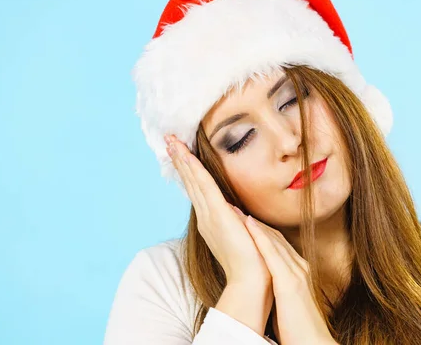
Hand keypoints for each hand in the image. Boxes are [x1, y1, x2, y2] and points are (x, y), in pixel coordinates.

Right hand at [165, 135, 271, 285]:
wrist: (251, 280)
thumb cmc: (251, 260)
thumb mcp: (241, 234)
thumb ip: (235, 221)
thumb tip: (235, 210)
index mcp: (211, 220)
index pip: (197, 189)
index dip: (188, 171)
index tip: (180, 153)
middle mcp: (206, 216)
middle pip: (190, 182)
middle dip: (179, 160)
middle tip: (168, 140)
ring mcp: (210, 215)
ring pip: (194, 180)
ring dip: (182, 159)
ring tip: (171, 141)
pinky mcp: (218, 214)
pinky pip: (204, 186)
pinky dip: (194, 169)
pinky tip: (186, 155)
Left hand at [244, 215, 337, 344]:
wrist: (313, 344)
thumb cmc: (299, 329)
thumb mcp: (289, 303)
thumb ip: (281, 290)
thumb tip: (266, 286)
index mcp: (299, 272)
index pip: (279, 245)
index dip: (262, 232)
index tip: (245, 221)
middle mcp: (300, 267)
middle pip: (276, 238)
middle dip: (256, 223)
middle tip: (237, 208)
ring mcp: (296, 273)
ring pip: (274, 240)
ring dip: (255, 225)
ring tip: (237, 210)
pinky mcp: (289, 282)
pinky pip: (273, 253)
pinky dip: (260, 237)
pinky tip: (248, 224)